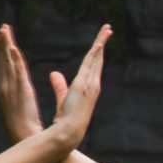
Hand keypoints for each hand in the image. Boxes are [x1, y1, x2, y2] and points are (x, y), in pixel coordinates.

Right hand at [0, 24, 44, 141]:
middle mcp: (6, 88)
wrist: (26, 141)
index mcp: (10, 90)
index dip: (5, 51)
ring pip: (8, 64)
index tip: (5, 36)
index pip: (8, 67)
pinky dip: (14, 61)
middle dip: (2, 44)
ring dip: (6, 48)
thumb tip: (43, 77)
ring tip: (5, 32)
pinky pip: (17, 74)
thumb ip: (31, 90)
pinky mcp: (19, 94)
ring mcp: (11, 91)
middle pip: (5, 62)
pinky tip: (13, 49)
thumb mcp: (28, 104)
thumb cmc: (29, 127)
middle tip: (3, 27)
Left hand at [44, 24, 112, 150]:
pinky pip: (91, 66)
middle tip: (108, 28)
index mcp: (87, 88)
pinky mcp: (84, 86)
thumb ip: (60, 86)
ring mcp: (90, 85)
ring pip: (96, 59)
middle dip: (103, 43)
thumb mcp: (62, 99)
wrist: (67, 134)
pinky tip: (99, 43)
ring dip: (101, 43)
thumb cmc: (65, 121)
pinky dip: (96, 53)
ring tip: (106, 29)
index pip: (92, 66)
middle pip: (98, 59)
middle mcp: (92, 85)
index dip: (96, 53)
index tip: (99, 41)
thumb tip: (54, 73)